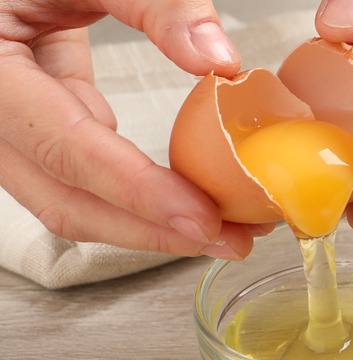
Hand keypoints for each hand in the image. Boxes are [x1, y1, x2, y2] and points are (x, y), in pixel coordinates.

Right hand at [0, 0, 261, 259]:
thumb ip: (156, 2)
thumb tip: (220, 62)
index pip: (64, 146)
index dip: (134, 189)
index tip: (200, 217)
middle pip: (64, 198)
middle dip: (150, 229)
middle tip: (228, 240)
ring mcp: (8, 123)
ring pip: (72, 197)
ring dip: (146, 220)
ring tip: (219, 229)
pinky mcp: (36, 123)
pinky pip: (82, 172)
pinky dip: (135, 190)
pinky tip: (186, 195)